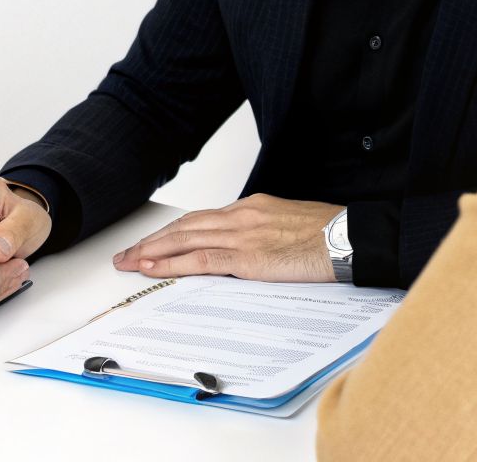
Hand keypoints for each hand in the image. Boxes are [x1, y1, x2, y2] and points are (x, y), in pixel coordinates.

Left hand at [111, 194, 343, 281]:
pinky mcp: (248, 257)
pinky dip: (171, 263)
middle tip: (126, 253)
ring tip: (128, 262)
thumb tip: (247, 249)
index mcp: (251, 207)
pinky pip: (200, 260)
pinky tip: (151, 268)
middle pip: (185, 226)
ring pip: (184, 240)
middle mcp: (241, 216)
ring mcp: (242, 235)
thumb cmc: (328, 235)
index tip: (153, 242)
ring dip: (151, 252)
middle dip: (152, 241)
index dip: (173, 232)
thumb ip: (263, 232)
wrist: (350, 238)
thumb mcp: (288, 225)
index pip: (201, 219)